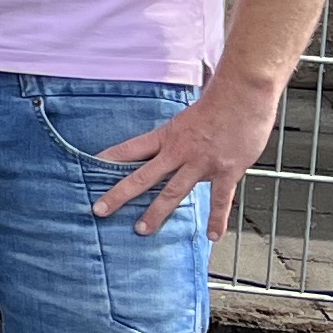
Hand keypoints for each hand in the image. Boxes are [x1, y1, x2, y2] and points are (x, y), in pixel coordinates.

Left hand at [95, 80, 273, 235]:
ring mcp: (201, 164)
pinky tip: (212, 236)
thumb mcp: (187, 119)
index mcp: (167, 136)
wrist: (243, 96)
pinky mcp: (225, 171)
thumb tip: (174, 154)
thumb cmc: (219, 103)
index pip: (130, 149)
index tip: (89, 169)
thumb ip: (180, 139)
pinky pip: (219, 200)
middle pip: (143, 177)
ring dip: (156, 213)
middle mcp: (179, 151)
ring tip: (141, 230)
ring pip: (173, 193)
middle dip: (119, 195)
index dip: (109, 159)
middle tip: (100, 210)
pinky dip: (216, 220)